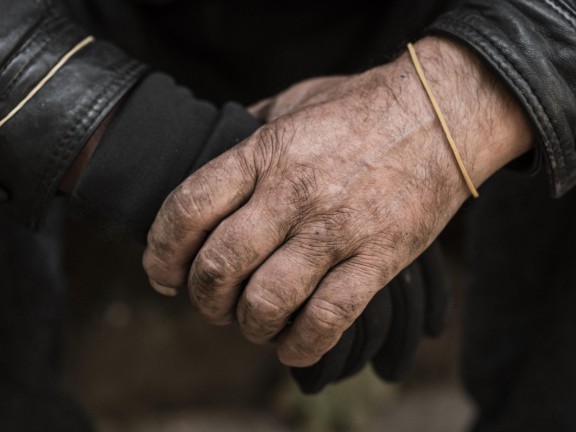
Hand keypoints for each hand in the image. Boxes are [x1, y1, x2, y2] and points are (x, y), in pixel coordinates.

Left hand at [143, 37, 531, 365]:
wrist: (441, 113)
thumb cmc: (362, 106)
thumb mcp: (294, 101)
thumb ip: (252, 126)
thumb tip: (218, 144)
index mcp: (265, 153)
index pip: (187, 210)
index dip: (161, 252)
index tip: (162, 274)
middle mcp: (293, 194)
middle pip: (218, 266)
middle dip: (203, 298)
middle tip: (211, 302)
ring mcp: (336, 229)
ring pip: (266, 301)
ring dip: (247, 324)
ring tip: (252, 321)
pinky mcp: (378, 257)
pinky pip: (327, 319)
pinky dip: (300, 344)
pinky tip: (291, 343)